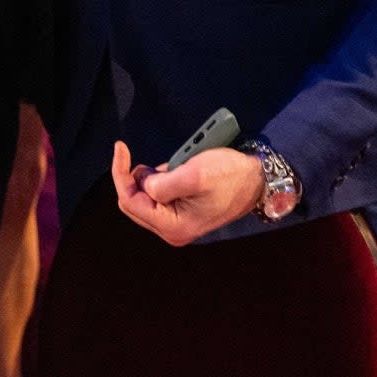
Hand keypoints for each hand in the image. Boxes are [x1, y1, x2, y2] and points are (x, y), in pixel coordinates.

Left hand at [110, 140, 263, 245]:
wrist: (256, 179)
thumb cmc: (228, 175)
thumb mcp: (195, 174)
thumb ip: (164, 184)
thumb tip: (144, 185)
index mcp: (172, 226)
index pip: (130, 202)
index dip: (120, 174)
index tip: (121, 146)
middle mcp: (171, 229)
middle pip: (133, 203)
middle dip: (132, 178)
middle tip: (140, 155)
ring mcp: (177, 222)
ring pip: (144, 199)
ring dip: (147, 177)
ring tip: (168, 165)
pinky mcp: (182, 211)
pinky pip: (158, 196)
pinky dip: (158, 179)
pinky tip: (173, 169)